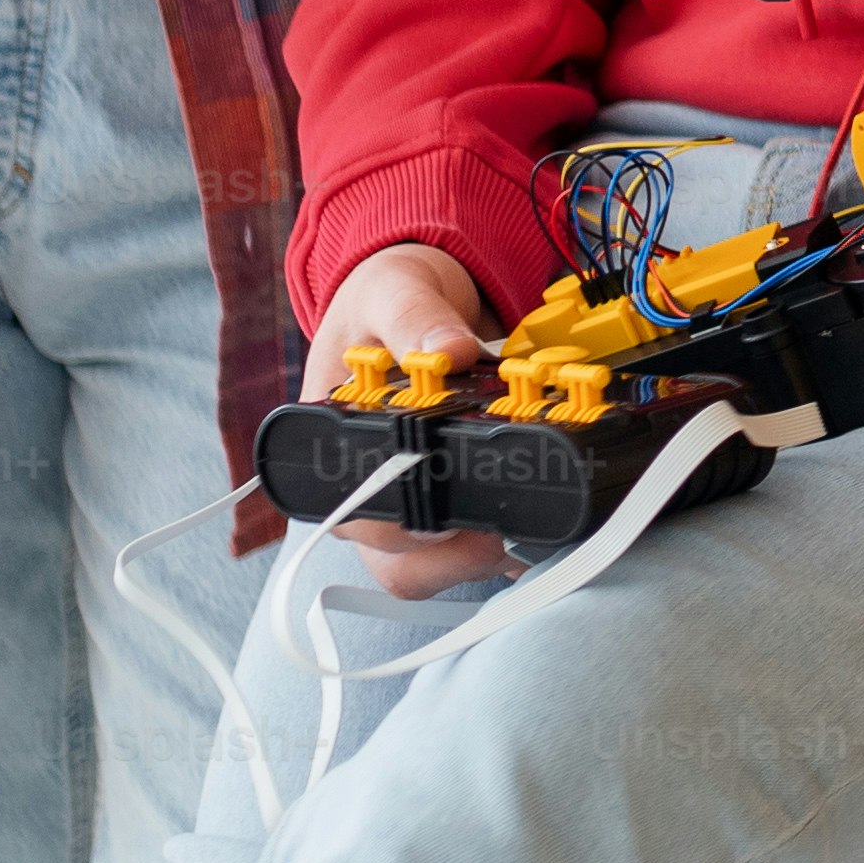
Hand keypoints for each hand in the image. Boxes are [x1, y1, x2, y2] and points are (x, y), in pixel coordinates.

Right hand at [298, 242, 514, 595]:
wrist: (412, 298)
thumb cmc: (383, 303)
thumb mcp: (392, 292)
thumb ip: (416, 320)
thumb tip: (447, 350)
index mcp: (329, 444)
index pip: (352, 516)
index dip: (399, 532)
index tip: (452, 519)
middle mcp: (362, 486)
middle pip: (396, 564)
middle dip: (454, 556)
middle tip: (506, 527)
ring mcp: (404, 502)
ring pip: (434, 570)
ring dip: (485, 554)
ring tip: (527, 525)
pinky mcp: (448, 502)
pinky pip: (471, 546)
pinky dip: (505, 540)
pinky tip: (535, 519)